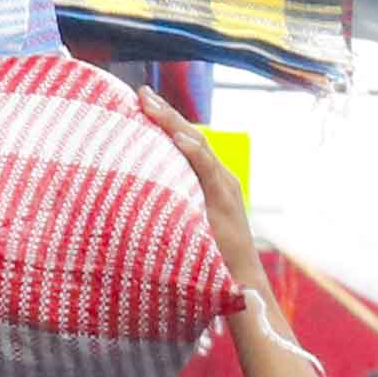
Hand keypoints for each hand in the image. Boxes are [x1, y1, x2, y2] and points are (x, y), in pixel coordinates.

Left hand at [136, 78, 258, 282]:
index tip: (141, 101)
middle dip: (165, 113)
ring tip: (152, 105)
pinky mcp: (225, 201)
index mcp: (211, 180)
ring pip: (198, 146)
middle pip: (191, 136)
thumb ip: (172, 207)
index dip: (165, 121)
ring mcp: (225, 187)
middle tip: (140, 93)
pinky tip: (177, 139)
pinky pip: (208, 171)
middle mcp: (221, 177)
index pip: (186, 142)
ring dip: (173, 124)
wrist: (239, 283)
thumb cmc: (210, 260)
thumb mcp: (186, 226)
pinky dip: (193, 153)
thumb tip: (138, 202)